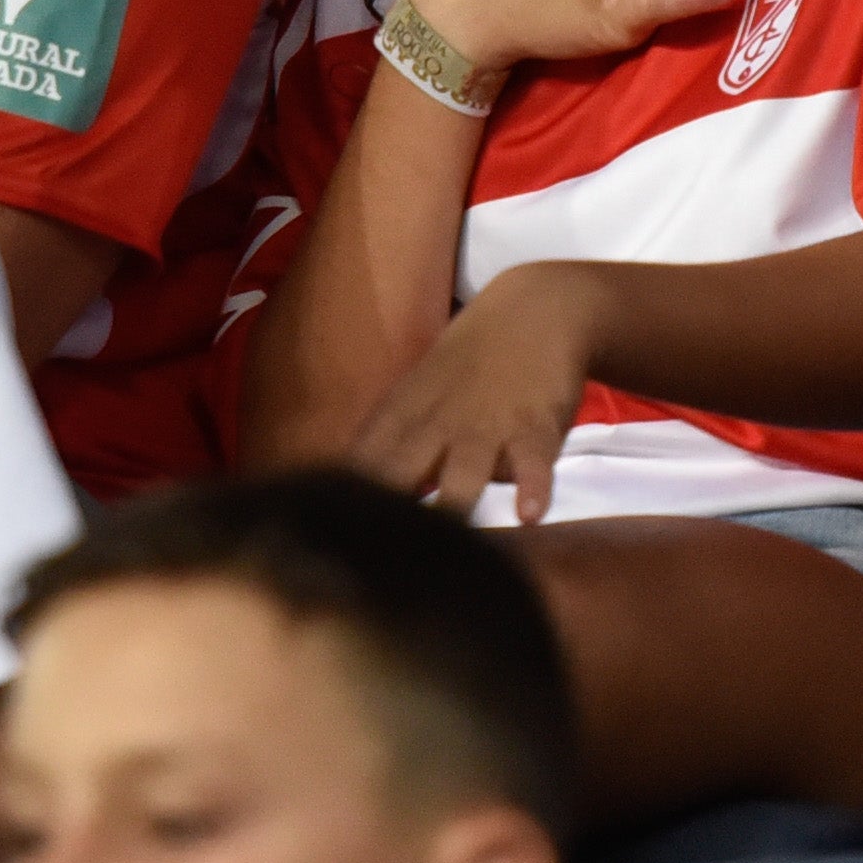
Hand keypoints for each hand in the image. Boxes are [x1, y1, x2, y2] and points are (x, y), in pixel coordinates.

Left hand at [352, 261, 605, 524]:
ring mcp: (487, 423)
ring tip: (449, 539)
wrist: (535, 307)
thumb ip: (390, 437)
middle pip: (403, 469)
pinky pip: (533, 461)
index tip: (327, 539)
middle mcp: (440, 421)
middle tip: (373, 555)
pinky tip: (529, 513)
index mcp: (404, 412)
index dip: (341, 499)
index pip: (362, 461)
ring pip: (466, 470)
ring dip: (454, 503)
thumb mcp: (419, 387)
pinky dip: (533, 486)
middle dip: (386, 510)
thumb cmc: (471, 358)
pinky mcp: (535, 425)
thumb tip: (349, 486)